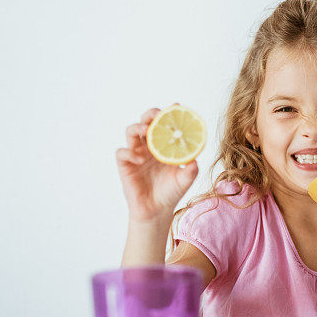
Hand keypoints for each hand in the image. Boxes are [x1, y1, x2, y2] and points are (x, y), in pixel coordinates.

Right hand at [115, 106, 198, 222]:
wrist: (157, 211)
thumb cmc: (171, 193)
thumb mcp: (185, 180)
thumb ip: (190, 170)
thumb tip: (194, 160)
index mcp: (164, 145)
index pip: (164, 124)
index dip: (168, 114)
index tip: (176, 106)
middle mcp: (149, 147)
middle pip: (145, 122)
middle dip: (150, 115)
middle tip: (157, 115)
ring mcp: (136, 154)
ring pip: (130, 132)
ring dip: (137, 127)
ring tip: (146, 130)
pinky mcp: (125, 165)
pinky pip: (122, 153)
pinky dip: (129, 152)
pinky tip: (140, 160)